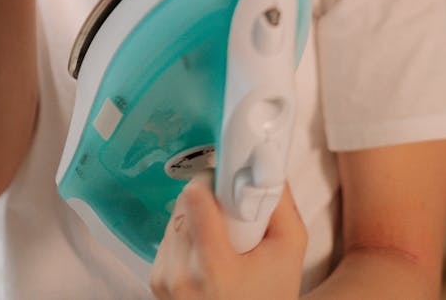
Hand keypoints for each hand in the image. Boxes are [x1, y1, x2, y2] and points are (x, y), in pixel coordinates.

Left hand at [150, 179, 305, 299]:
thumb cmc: (270, 295)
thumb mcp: (290, 249)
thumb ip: (278, 201)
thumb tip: (262, 159)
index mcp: (214, 268)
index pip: (193, 197)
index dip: (211, 182)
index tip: (226, 186)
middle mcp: (180, 275)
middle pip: (184, 203)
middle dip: (207, 202)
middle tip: (230, 219)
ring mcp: (164, 281)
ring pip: (175, 218)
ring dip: (196, 219)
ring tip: (221, 243)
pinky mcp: (155, 283)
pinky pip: (168, 238)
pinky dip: (186, 239)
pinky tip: (206, 258)